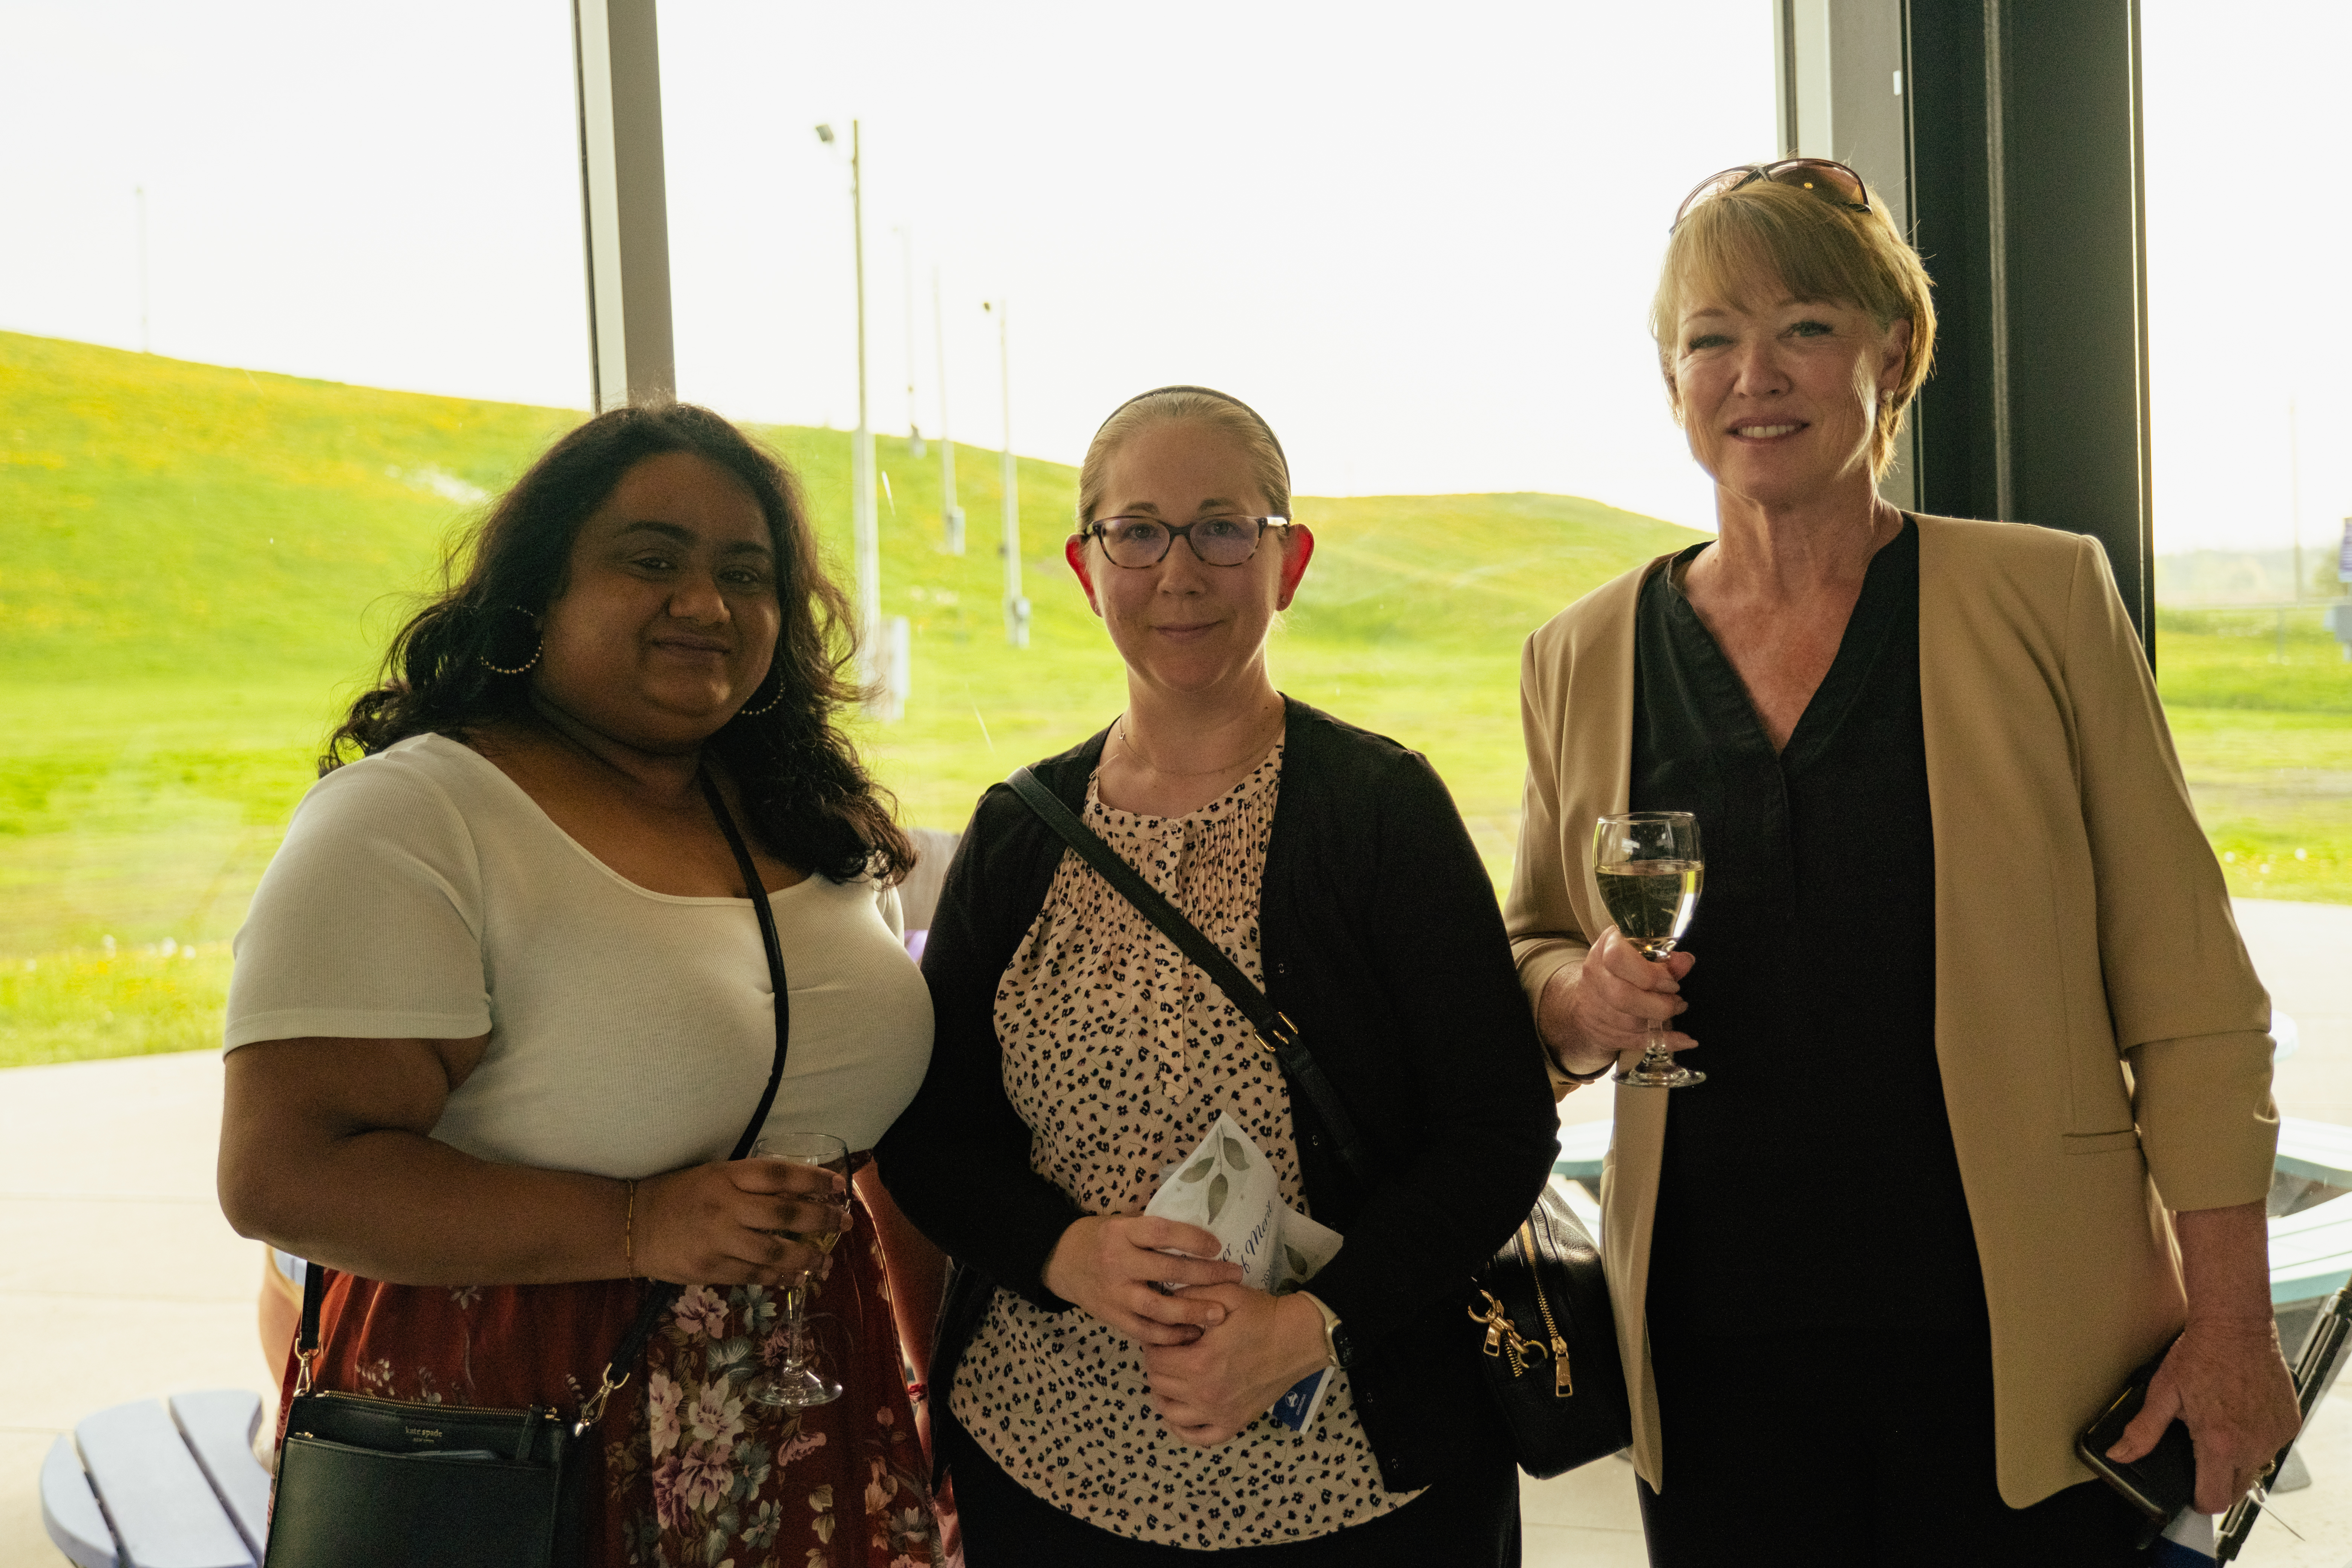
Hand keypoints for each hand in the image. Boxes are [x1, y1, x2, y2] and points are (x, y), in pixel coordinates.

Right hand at [633, 1157, 846, 1286]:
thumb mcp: (715, 1175)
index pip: (780, 1174)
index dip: (814, 1179)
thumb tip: (801, 1193)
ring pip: (774, 1252)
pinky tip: (795, 1277)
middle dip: (822, 1220)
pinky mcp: (709, 1269)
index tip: (840, 1186)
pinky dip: (778, 1277)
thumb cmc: (679, 1195)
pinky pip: (753, 1276)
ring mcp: (717, 1240)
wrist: (633, 1225)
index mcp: (726, 1175)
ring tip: (825, 1261)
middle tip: (844, 1224)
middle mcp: (725, 1205)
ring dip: (806, 1257)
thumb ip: (752, 1183)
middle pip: (786, 1214)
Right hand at [1041, 1215, 1242, 1345]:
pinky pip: (1145, 1331)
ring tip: (1220, 1313)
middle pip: (1167, 1270)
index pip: (1162, 1233)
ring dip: (1192, 1311)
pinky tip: (1193, 1333)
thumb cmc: (1102, 1238)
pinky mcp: (1111, 1317)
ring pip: (1158, 1307)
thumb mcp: (1122, 1223)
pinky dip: (1170, 1335)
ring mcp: (1114, 1293)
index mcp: (1121, 1232)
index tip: (1217, 1246)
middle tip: (1234, 1276)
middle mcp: (1117, 1262)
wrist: (1062, 1261)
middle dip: (1205, 1275)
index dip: (1192, 1239)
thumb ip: (1153, 1230)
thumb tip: (1201, 1234)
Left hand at [1142, 1288, 1329, 1446]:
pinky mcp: (1235, 1423)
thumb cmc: (1263, 1315)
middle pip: (1159, 1383)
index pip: (1154, 1358)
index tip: (1161, 1333)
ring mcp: (1219, 1413)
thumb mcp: (1225, 1293)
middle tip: (1168, 1350)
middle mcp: (1205, 1393)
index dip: (1152, 1342)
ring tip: (1172, 1377)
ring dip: (1164, 1394)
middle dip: (1157, 1364)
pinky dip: (1184, 1429)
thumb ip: (1189, 1295)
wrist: (1300, 1337)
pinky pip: (1199, 1438)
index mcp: (1199, 1361)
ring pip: (1170, 1412)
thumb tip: (1162, 1301)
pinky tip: (1183, 1411)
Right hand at [1539, 926, 1695, 1078]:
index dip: (1649, 974)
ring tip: (1676, 1009)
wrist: (1590, 997)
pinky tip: (1685, 1040)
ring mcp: (1594, 1007)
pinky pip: (1636, 1041)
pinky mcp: (1603, 1032)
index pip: (1617, 958)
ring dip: (1661, 1020)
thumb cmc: (1623, 971)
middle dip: (1659, 1003)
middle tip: (1678, 1000)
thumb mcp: (1642, 957)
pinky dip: (1665, 1041)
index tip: (1671, 982)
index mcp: (1604, 950)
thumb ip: (1666, 960)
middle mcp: (1594, 977)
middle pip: (1622, 996)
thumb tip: (1686, 962)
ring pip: (1630, 1022)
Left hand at [2108, 1317, 2299, 1513]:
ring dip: (2238, 1458)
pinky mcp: (2290, 1423)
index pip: (2214, 1499)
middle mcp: (2252, 1445)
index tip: (2192, 1491)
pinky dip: (2257, 1439)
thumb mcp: (2162, 1393)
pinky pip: (2272, 1445)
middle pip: (2236, 1489)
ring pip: (2255, 1467)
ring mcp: (2274, 1435)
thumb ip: (2142, 1431)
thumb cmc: (2199, 1355)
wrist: (2235, 1326)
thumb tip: (2119, 1454)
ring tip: (2221, 1427)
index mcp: (2219, 1444)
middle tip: (2202, 1456)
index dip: (2199, 1500)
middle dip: (2217, 1481)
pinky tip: (2241, 1415)